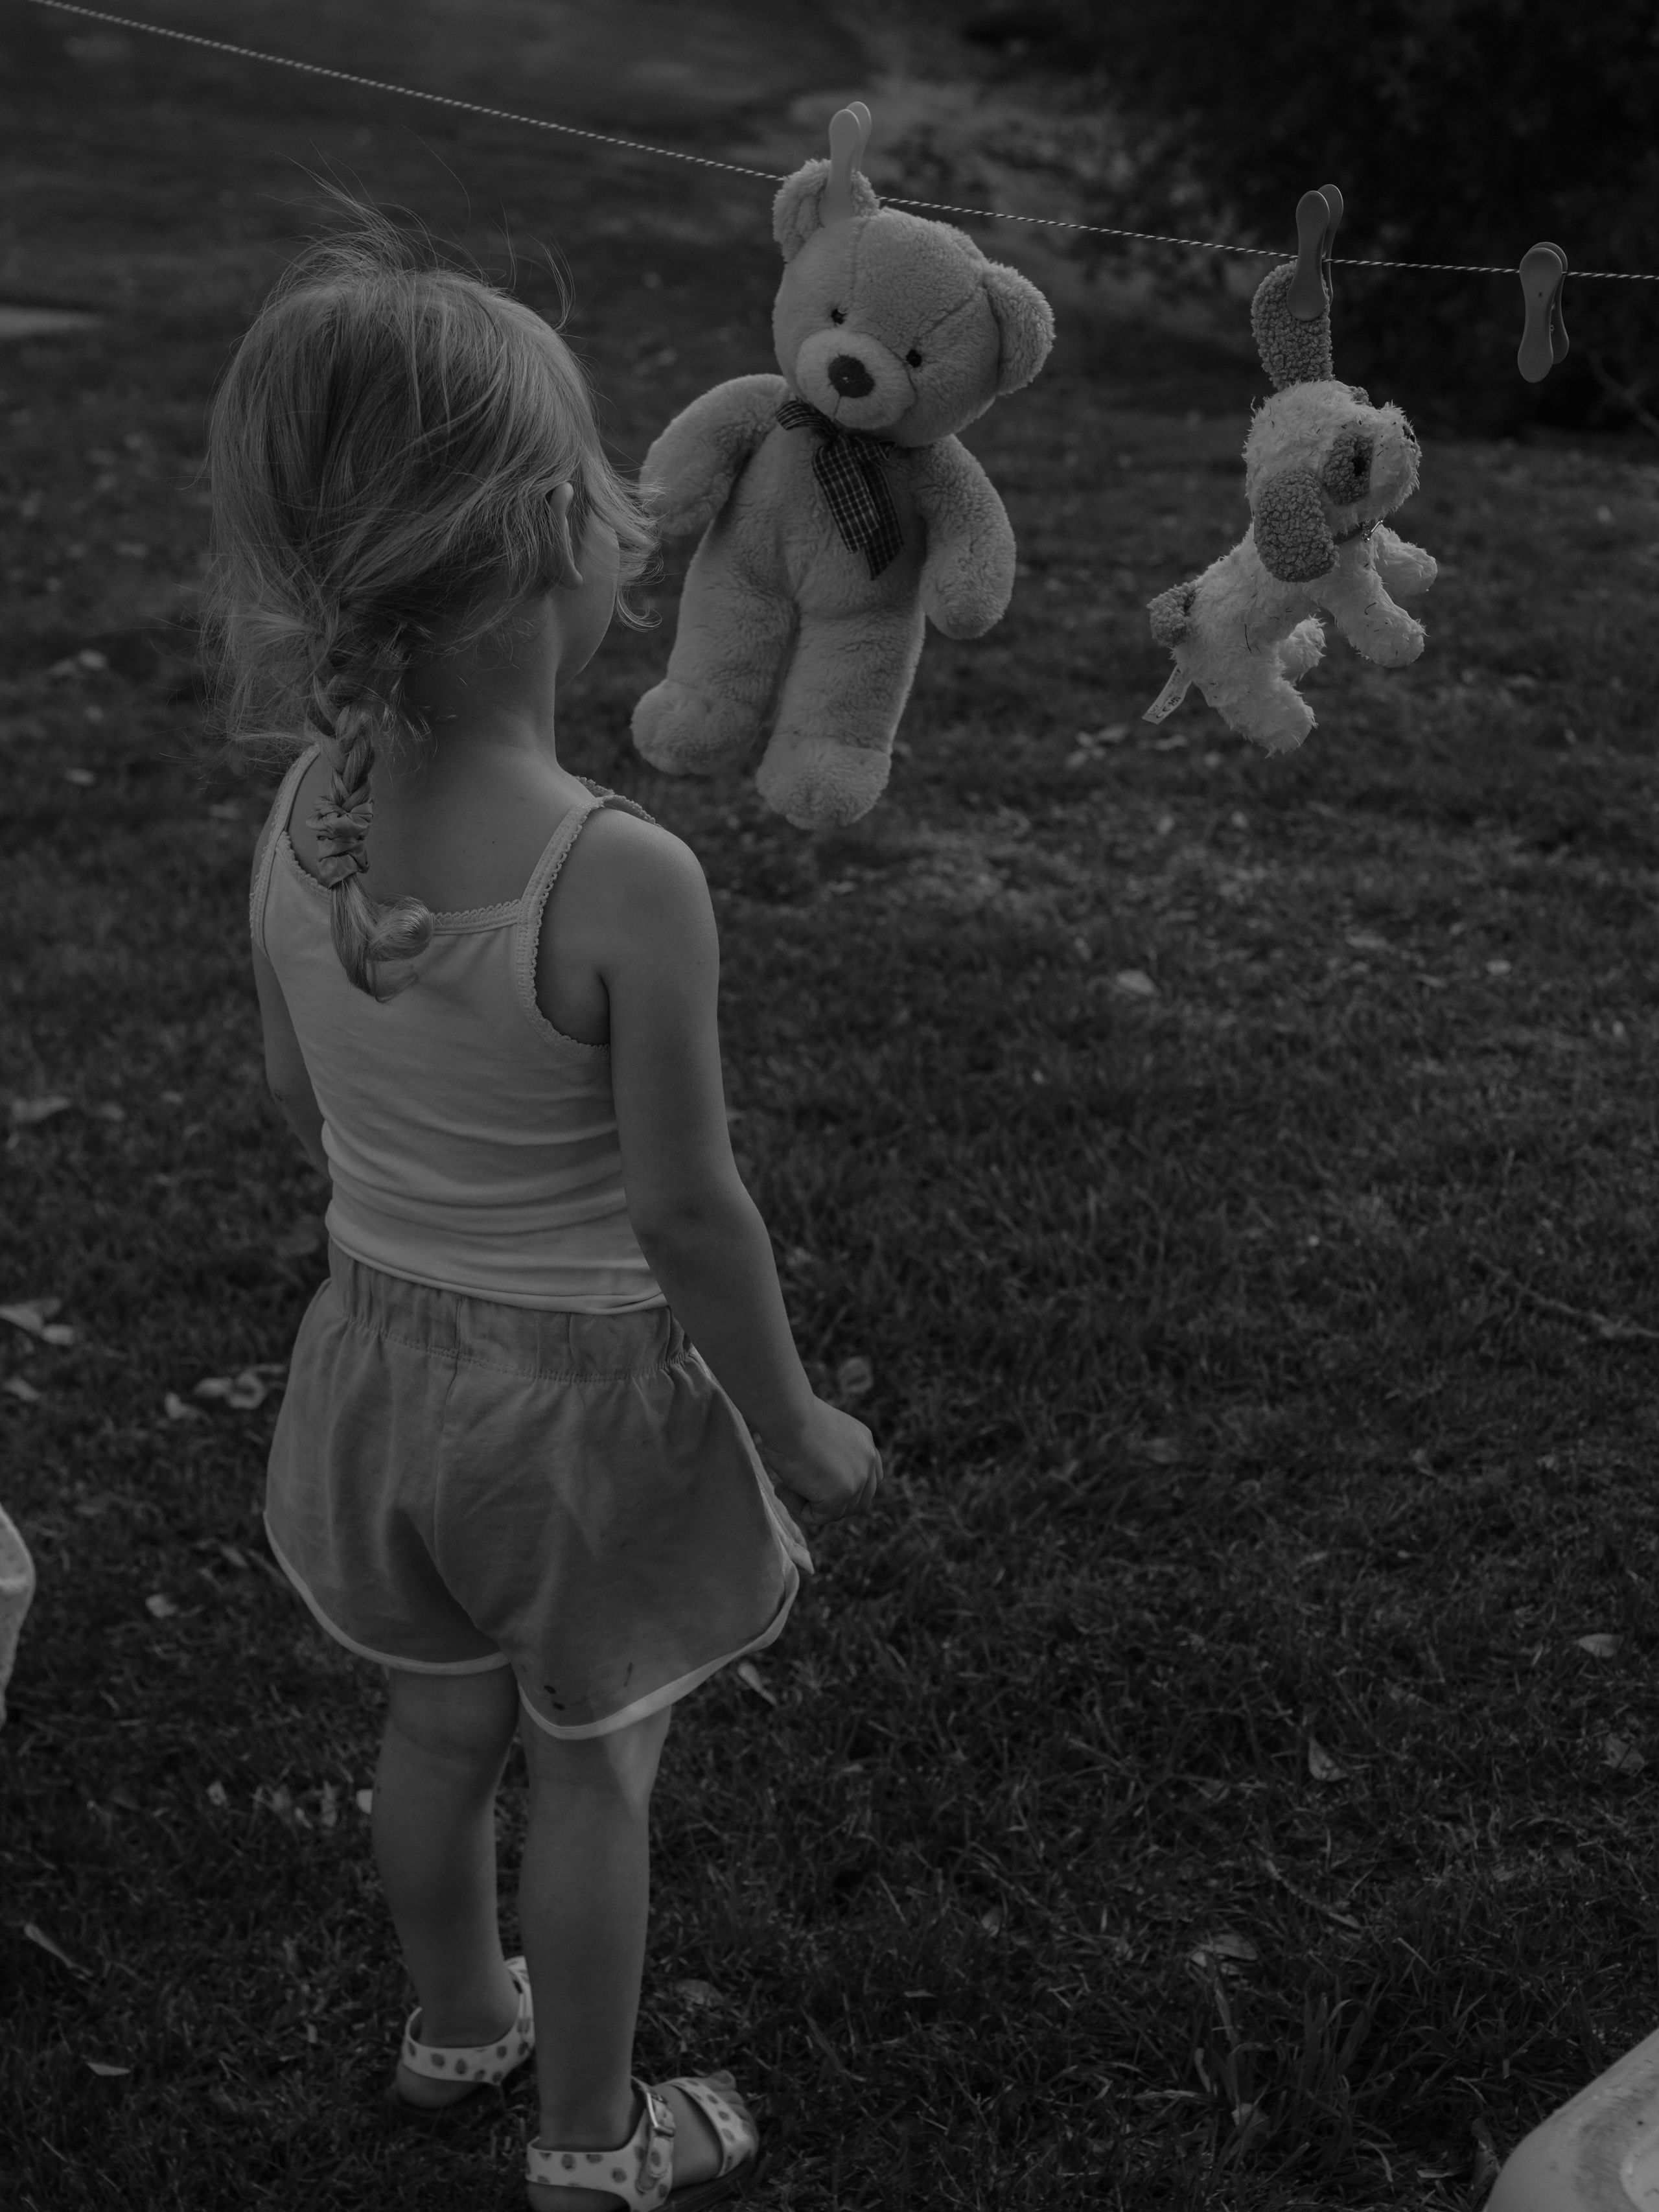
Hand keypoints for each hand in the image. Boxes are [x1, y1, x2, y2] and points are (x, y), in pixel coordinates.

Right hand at [754, 1397, 881, 1526]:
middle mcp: (868, 1461)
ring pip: (837, 1512)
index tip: (816, 1484)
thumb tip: (818, 1479)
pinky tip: (783, 1487)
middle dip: (830, 1504)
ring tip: (784, 1484)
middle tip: (798, 1490)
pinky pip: (817, 1517)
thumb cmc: (791, 1418)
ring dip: (809, 1504)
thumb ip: (831, 1456)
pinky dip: (797, 1508)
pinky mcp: (839, 1497)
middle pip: (859, 1502)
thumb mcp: (821, 1434)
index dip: (846, 1489)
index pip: (870, 1479)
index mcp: (865, 1443)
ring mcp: (857, 1480)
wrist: (788, 1414)